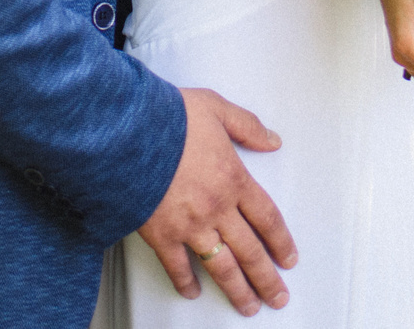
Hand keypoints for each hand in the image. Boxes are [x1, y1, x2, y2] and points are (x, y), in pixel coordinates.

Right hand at [138, 88, 298, 314]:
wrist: (124, 131)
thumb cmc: (165, 117)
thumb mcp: (214, 108)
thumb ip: (245, 125)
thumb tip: (271, 139)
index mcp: (233, 178)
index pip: (267, 218)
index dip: (281, 242)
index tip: (288, 259)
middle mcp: (216, 207)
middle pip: (250, 251)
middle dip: (267, 278)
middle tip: (277, 297)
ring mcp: (189, 225)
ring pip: (222, 266)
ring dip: (238, 290)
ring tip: (248, 305)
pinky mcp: (161, 234)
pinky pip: (177, 266)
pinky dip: (185, 282)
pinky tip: (192, 292)